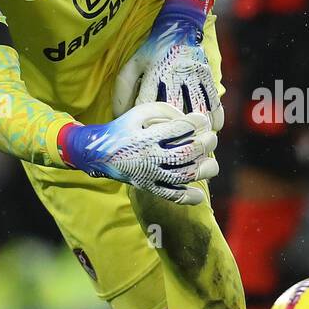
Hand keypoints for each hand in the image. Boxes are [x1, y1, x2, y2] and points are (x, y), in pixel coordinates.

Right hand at [59, 103, 217, 205]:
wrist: (97, 153)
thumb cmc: (123, 128)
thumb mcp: (139, 112)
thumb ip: (165, 110)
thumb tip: (191, 121)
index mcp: (146, 138)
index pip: (179, 129)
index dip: (196, 122)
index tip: (202, 119)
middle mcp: (148, 158)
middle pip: (185, 154)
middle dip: (204, 145)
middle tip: (211, 138)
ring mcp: (149, 176)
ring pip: (183, 176)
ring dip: (203, 169)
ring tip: (210, 162)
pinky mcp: (148, 187)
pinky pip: (171, 196)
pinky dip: (188, 198)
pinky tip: (199, 195)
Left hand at [113, 0, 223, 130]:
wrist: (179, 25)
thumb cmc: (152, 50)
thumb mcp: (133, 63)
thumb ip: (123, 87)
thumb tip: (120, 114)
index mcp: (154, 71)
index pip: (148, 102)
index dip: (146, 122)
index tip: (147, 138)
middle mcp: (175, 73)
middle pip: (175, 108)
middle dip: (172, 130)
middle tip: (173, 149)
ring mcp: (194, 74)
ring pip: (198, 106)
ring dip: (198, 127)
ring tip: (196, 143)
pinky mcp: (208, 74)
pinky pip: (214, 99)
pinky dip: (216, 115)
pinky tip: (213, 128)